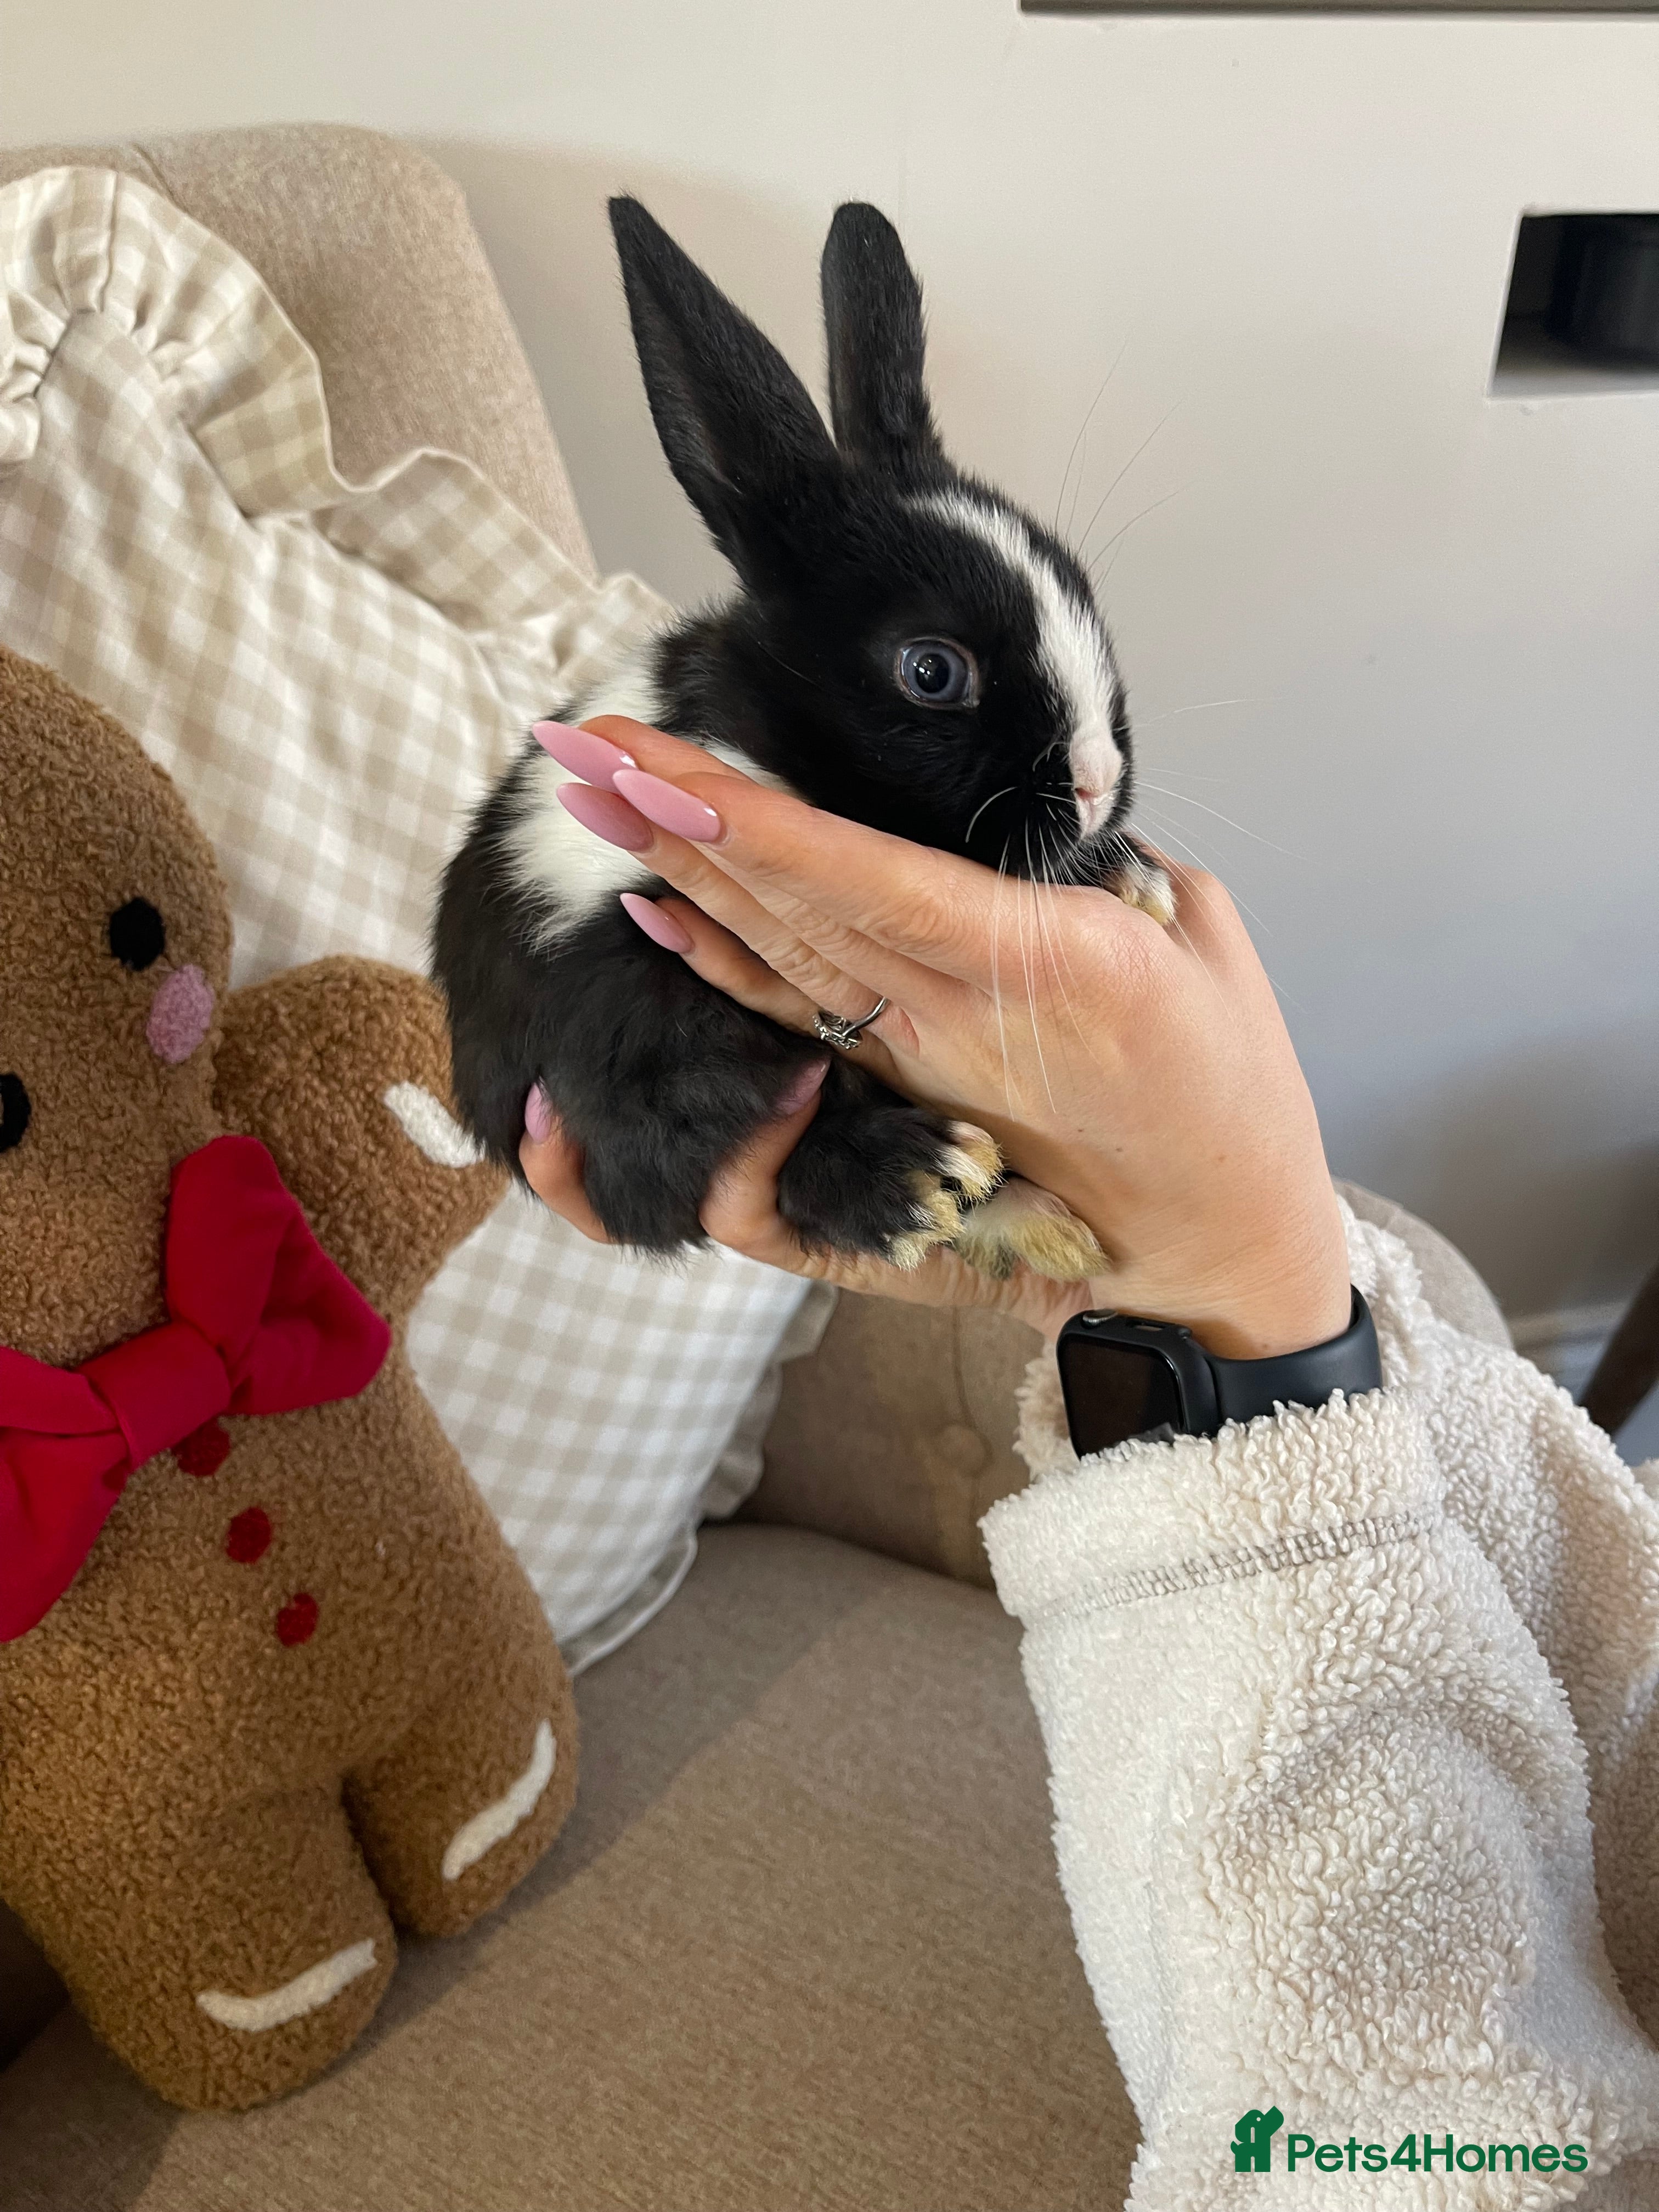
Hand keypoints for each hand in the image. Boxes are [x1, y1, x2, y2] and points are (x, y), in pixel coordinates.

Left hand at [531, 715, 1350, 1358]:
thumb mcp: (1212, 945)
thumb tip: (1049, 818)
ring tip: (598, 799)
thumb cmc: (1232, 1097)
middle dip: (677, 821)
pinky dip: (721, 969)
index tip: (657, 763)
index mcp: (1048, 962)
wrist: (1214, 1254)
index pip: (866, 878)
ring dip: (681, 876)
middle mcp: (960, 1018)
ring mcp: (920, 1070)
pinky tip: (659, 913)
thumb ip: (1123, 871)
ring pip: (778, 959)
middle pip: (790, 907)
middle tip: (580, 742)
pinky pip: (797, 1026)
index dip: (750, 821)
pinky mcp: (907, 1105)